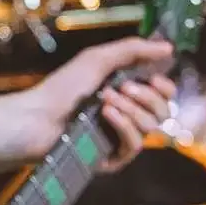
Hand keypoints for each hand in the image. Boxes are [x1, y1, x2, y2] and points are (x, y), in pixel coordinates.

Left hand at [24, 37, 176, 171]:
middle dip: (147, 96)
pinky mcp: (113, 158)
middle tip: (123, 87)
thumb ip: (133, 50)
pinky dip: (124, 126)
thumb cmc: (63, 87)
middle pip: (163, 111)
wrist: (37, 116)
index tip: (154, 79)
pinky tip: (106, 115)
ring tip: (105, 99)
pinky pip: (135, 145)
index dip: (164, 87)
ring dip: (131, 109)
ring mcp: (120, 138)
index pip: (163, 94)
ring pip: (151, 127)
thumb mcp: (97, 60)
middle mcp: (127, 115)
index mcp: (126, 93)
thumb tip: (168, 46)